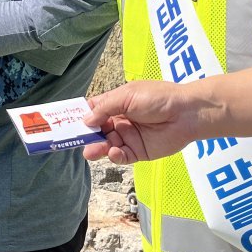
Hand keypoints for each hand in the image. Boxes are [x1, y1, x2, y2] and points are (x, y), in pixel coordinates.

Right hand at [81, 80, 200, 164]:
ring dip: (98, 148)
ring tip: (90, 151)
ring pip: (106, 145)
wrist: (186, 113)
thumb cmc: (158, 97)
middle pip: (97, 131)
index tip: (65, 123)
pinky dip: (114, 155)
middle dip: (86, 136)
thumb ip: (105, 108)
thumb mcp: (127, 96)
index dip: (80, 116)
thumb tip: (85, 120)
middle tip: (75, 141)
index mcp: (117, 104)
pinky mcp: (138, 152)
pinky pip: (121, 156)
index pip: (94, 111)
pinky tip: (113, 151)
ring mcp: (128, 137)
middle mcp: (120, 121)